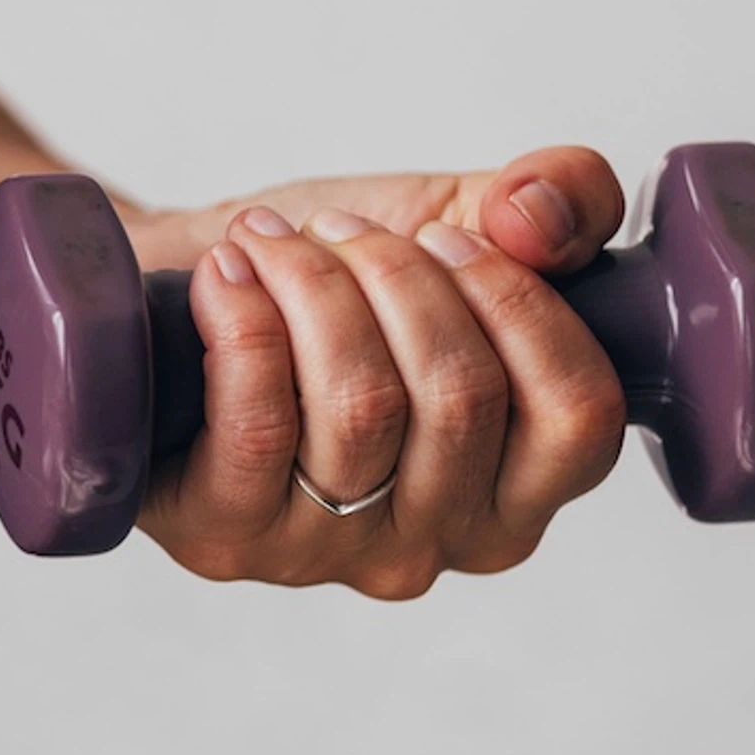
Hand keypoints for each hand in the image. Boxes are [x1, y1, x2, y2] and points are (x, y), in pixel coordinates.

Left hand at [120, 147, 629, 597]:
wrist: (177, 292)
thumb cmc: (324, 282)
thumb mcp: (461, 219)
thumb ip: (558, 200)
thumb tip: (537, 219)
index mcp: (518, 492)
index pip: (577, 417)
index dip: (516, 303)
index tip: (442, 235)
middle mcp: (435, 545)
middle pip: (461, 397)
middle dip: (395, 276)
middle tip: (336, 230)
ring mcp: (327, 553)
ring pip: (360, 406)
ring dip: (314, 288)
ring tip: (272, 244)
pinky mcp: (224, 537)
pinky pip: (259, 425)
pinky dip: (245, 321)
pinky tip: (227, 275)